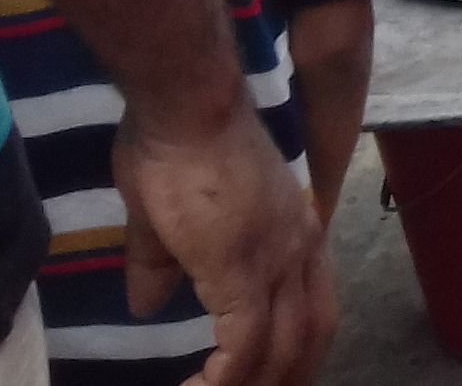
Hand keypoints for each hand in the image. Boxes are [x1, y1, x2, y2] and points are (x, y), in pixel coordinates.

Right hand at [113, 105, 334, 385]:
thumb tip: (146, 305)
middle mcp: (301, 248)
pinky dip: (225, 379)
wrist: (184, 104)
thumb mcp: (165, 217)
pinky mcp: (241, 269)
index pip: (316, 308)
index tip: (268, 376)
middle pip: (312, 336)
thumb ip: (160, 265)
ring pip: (282, 350)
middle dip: (287, 377)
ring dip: (253, 385)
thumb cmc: (174, 144)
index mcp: (295, 233)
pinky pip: (244, 345)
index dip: (296, 351)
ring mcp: (276, 259)